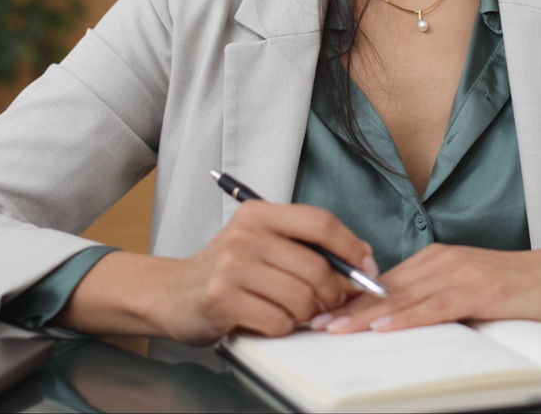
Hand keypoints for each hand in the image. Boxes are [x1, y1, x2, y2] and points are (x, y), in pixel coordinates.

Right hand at [55, 202, 377, 344]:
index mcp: (260, 213)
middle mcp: (246, 233)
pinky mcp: (222, 298)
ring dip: (307, 313)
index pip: (320, 222)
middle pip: (316, 266)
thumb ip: (306, 246)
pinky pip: (277, 319)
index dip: (351, 246)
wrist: (173, 293)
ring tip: (297, 312)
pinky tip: (271, 320)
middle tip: (333, 303)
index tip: (367, 267)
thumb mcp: (264, 244)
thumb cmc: (230, 270)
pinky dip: (283, 327)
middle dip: (334, 292)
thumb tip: (362, 262)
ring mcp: (232, 265)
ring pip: (300, 297)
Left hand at [311, 241, 540, 333]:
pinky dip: (408, 317)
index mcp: (435, 261)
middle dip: (346, 309)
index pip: (383, 283)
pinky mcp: (479, 288)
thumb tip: (396, 321)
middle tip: (313, 325)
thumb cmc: (516, 288)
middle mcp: (441, 261)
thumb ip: (433, 301)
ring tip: (335, 330)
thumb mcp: (467, 292)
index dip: (350, 301)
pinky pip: (436, 305)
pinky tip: (386, 327)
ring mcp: (459, 272)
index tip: (320, 315)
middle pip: (385, 289)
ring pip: (403, 297)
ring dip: (366, 316)